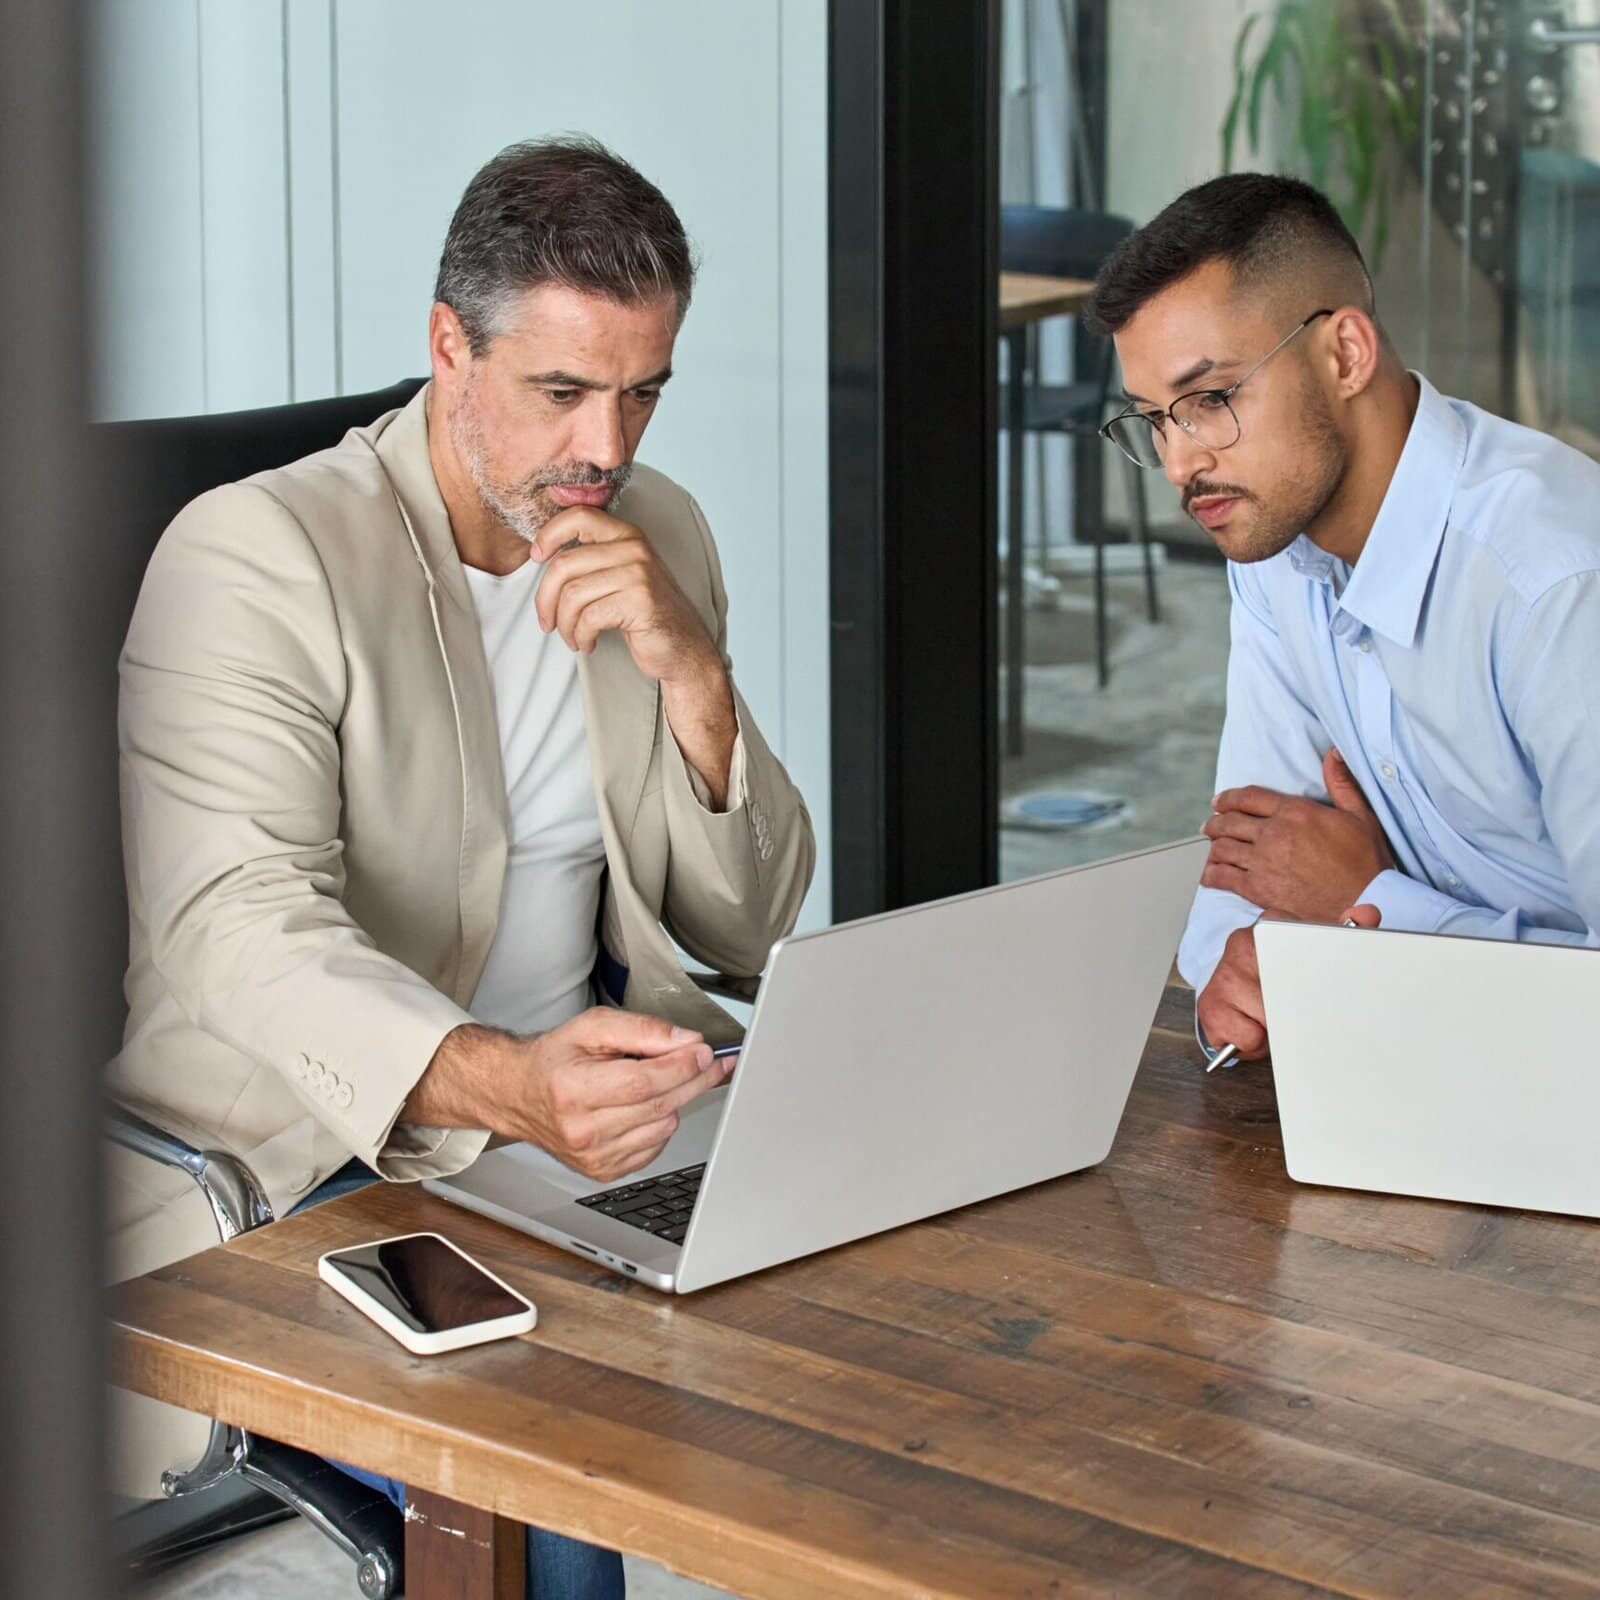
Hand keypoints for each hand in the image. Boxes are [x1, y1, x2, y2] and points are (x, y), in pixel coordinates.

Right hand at [406, 1009, 731, 1182]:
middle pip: (660, 1105)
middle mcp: (581, 1130)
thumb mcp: (591, 1027)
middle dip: (695, 1079)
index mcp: (574, 1090)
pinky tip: (645, 1106)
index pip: (644, 1082)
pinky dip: (660, 1123)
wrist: (518, 1094)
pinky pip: (654, 1147)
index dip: (682, 1066)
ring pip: (663, 1127)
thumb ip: (641, 1029)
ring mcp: (593, 1156)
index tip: (705, 1051)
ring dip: (676, 1100)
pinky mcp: (602, 1171)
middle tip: (713, 1062)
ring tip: (664, 1079)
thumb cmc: (553, 1059)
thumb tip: (684, 1041)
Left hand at [529, 507, 736, 804]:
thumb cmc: (646, 616)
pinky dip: (581, 636)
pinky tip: (588, 644)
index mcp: (627, 535)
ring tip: (573, 637)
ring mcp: (638, 574)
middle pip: (564, 564)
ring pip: (573, 595)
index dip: (549, 534)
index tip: (536, 557)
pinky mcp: (639, 602)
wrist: (685, 648)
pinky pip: (589, 617)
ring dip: (565, 624)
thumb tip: (543, 556)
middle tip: (546, 622)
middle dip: (545, 599)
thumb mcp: (621, 577)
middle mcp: (634, 548)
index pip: (578, 516)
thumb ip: (593, 560)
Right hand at [1197, 901, 1381, 1063]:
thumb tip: (1368, 913)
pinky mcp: (1209, 1006)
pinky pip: (1247, 1037)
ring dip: (1275, 1028)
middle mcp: (1242, 943)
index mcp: (1270, 925)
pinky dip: (1254, 1043)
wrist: (1238, 1001)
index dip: (1316, 978)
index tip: (1317, 988)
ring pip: (1269, 1016)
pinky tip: (1251, 1029)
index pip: (1303, 946)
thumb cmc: (1281, 980)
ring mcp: (1223, 974)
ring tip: (1271, 1019)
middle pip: (1287, 987)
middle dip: (1296, 1008)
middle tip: (1294, 1009)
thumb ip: (1348, 932)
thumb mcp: (1319, 953)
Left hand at [1201, 749, 1394, 920]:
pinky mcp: (1258, 889)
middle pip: (1229, 821)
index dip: (1228, 798)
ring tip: (1211, 846)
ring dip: (1213, 846)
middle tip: (1210, 825)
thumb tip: (1333, 754)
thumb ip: (1341, 783)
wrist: (1366, 902)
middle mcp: (1274, 834)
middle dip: (1216, 822)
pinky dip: (1212, 874)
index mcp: (1295, 812)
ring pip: (1222, 848)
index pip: (1249, 797)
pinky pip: (1223, 877)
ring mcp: (1263, 862)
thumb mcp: (1360, 815)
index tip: (1219, 801)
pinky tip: (1211, 874)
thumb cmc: (1366, 862)